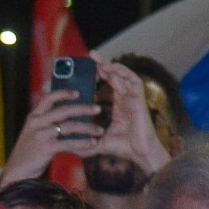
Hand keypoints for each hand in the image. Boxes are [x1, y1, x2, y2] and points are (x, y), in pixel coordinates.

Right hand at [0, 88, 100, 185]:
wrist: (16, 173)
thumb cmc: (28, 155)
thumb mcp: (32, 134)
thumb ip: (45, 125)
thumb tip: (67, 119)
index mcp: (33, 117)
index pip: (49, 98)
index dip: (63, 94)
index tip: (77, 93)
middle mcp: (36, 123)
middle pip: (64, 111)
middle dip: (83, 109)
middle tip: (98, 109)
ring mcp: (41, 135)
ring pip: (69, 127)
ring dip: (87, 128)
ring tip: (100, 131)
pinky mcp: (46, 148)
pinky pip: (68, 143)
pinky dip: (82, 143)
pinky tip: (92, 144)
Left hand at [87, 60, 171, 176]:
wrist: (139, 153)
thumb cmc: (123, 148)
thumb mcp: (99, 143)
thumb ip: (85, 144)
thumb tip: (69, 148)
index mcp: (118, 105)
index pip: (107, 84)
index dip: (99, 74)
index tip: (86, 67)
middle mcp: (125, 98)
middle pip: (114, 74)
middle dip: (103, 63)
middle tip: (90, 55)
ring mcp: (133, 97)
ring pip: (123, 74)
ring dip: (111, 67)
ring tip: (99, 64)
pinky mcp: (140, 98)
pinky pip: (133, 80)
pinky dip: (122, 74)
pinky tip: (111, 72)